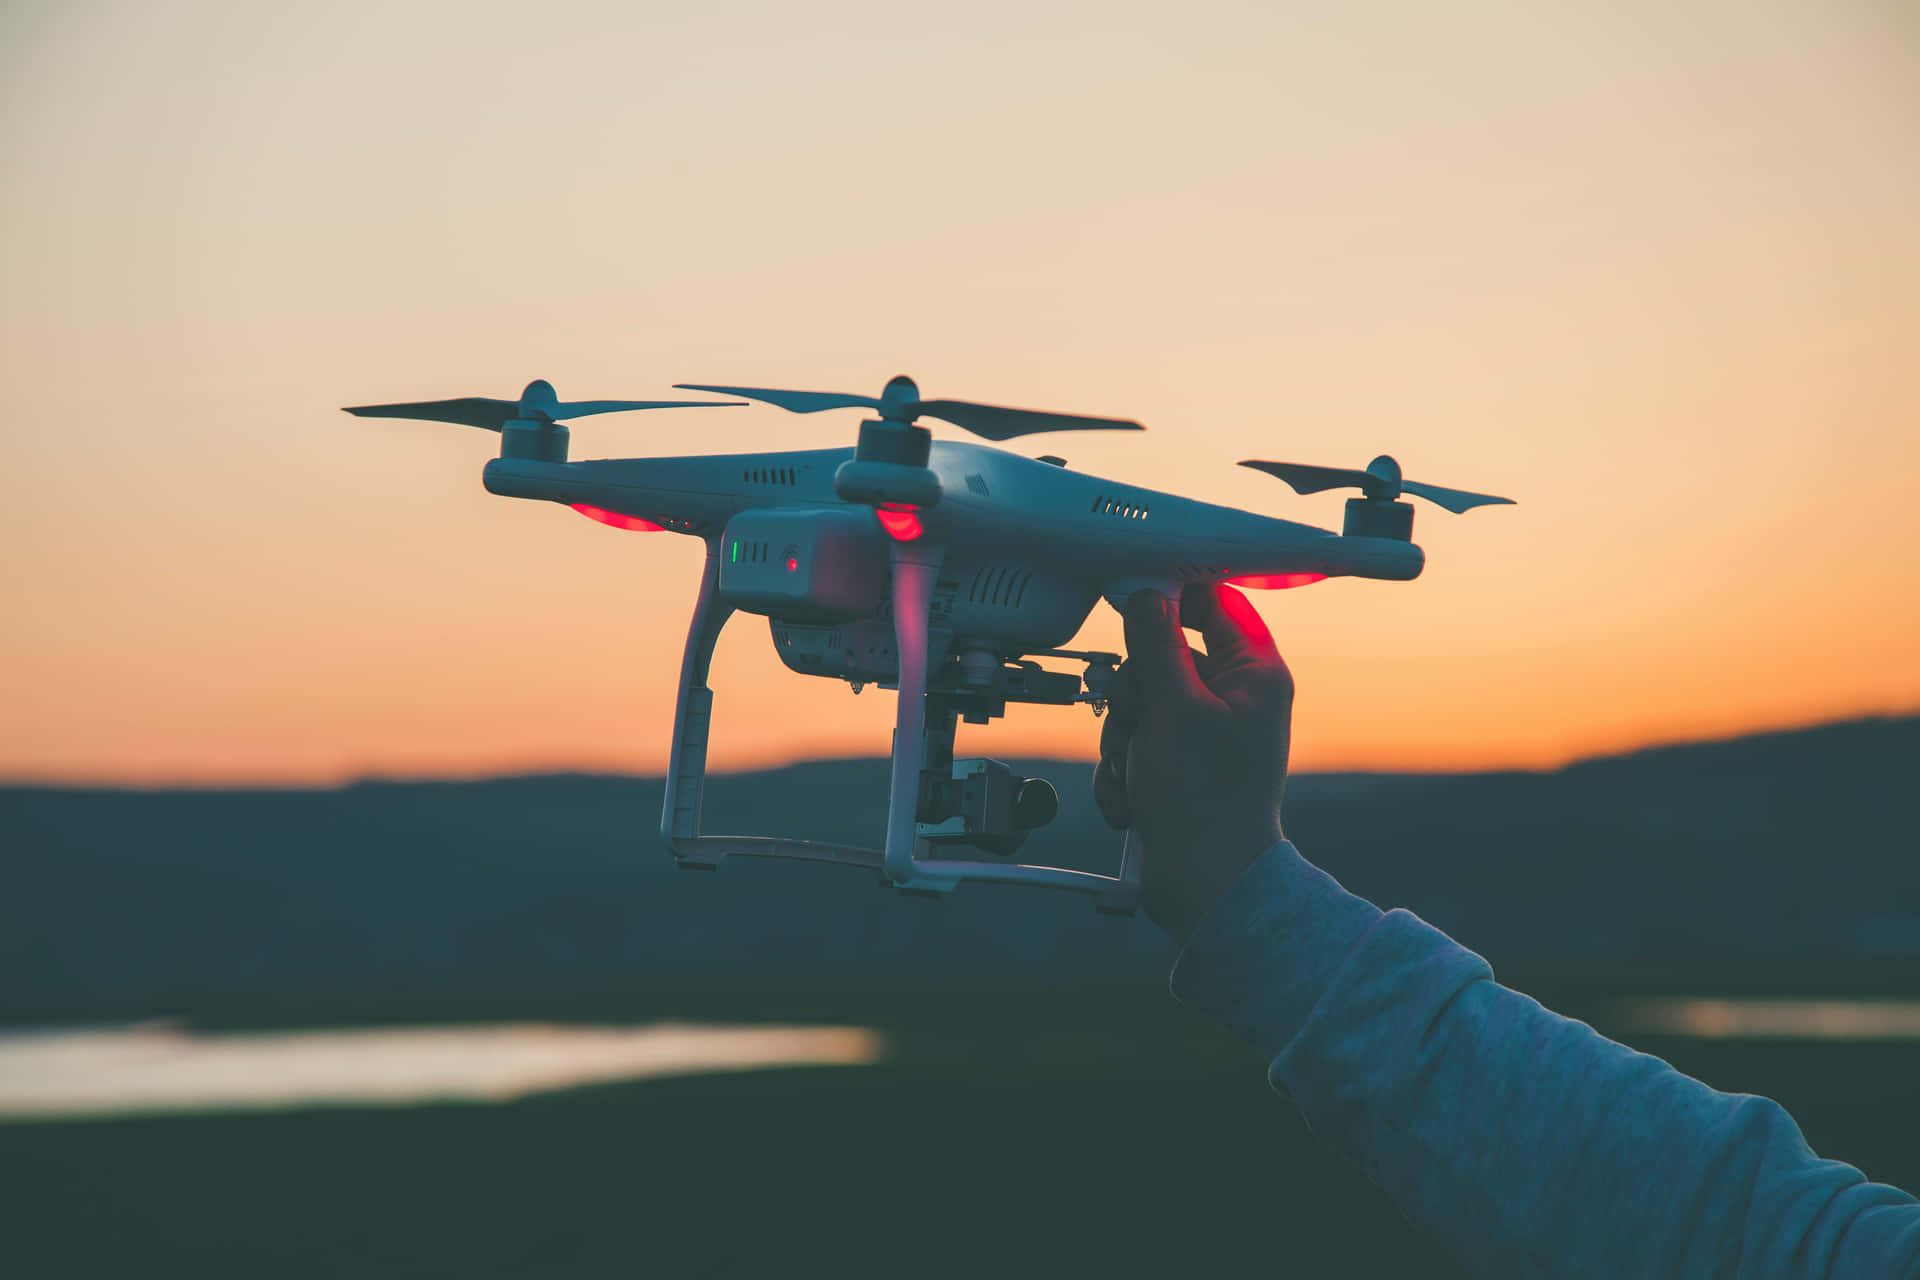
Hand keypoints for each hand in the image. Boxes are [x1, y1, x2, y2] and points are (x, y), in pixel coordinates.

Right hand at [1093, 583, 1293, 942]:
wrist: (1204, 886)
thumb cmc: (1205, 803)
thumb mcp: (1174, 708)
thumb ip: (1156, 644)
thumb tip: (1146, 594)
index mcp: (1255, 674)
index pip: (1216, 603)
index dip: (1174, 596)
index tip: (1132, 595)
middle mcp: (1234, 697)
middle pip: (1164, 655)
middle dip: (1136, 694)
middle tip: (1137, 720)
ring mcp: (1204, 731)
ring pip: (1141, 700)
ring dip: (1125, 738)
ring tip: (1136, 773)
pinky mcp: (1179, 761)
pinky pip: (1135, 740)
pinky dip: (1124, 767)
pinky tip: (1133, 798)